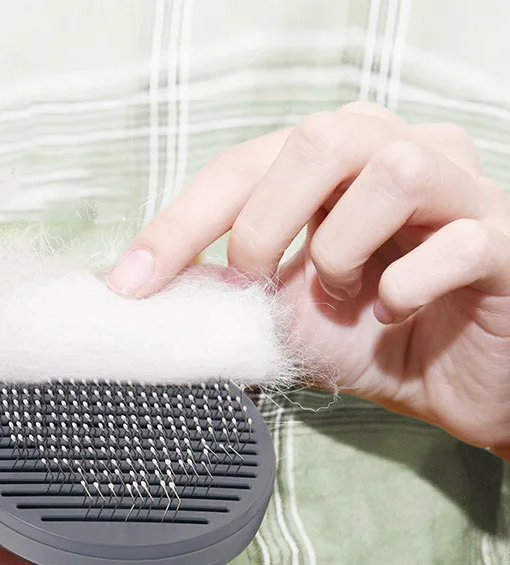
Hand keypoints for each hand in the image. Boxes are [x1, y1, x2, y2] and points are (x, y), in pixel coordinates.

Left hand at [107, 102, 509, 454]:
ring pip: (392, 171)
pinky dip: (407, 287)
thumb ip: (226, 290)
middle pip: (315, 141)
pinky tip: (396, 311)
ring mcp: (459, 188)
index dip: (179, 224)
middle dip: (263, 225)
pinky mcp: (504, 238)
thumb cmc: (370, 339)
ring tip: (346, 294)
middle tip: (258, 283)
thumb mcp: (281, 315)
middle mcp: (396, 151)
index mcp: (332, 164)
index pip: (241, 168)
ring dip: (343, 251)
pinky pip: (458, 242)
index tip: (130, 284)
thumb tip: (139, 284)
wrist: (455, 385)